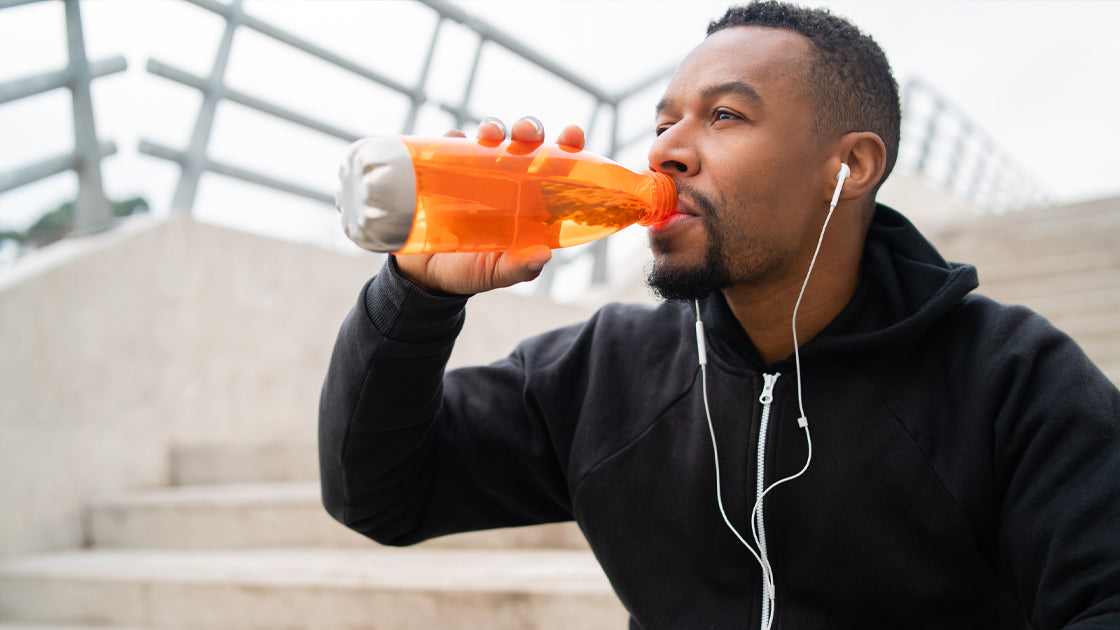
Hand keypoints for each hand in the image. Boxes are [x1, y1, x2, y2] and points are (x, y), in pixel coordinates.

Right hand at [395, 116, 585, 295]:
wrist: (425, 273)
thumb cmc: (472, 270)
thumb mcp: (497, 273)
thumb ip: (520, 268)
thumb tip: (543, 255)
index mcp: (531, 201)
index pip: (556, 168)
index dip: (569, 147)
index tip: (572, 134)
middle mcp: (508, 180)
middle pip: (525, 142)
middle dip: (529, 129)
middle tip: (525, 133)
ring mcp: (476, 171)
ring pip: (490, 136)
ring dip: (493, 127)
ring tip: (489, 135)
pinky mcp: (444, 169)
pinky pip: (450, 144)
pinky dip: (454, 137)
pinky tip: (455, 140)